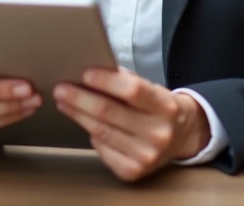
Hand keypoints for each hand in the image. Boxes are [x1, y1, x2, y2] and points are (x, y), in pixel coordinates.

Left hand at [54, 68, 208, 181]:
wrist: (182, 136)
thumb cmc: (158, 107)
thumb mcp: (152, 88)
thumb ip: (124, 80)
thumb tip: (90, 74)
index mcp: (165, 107)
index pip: (132, 90)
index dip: (106, 81)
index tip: (85, 73)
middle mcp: (158, 134)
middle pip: (109, 112)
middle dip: (80, 98)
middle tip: (61, 88)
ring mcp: (146, 156)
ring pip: (100, 132)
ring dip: (77, 114)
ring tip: (63, 102)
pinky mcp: (133, 171)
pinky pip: (101, 149)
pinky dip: (91, 134)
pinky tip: (84, 123)